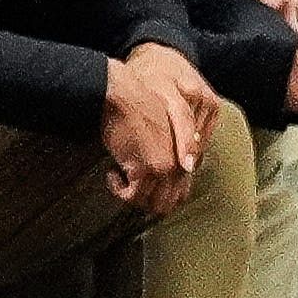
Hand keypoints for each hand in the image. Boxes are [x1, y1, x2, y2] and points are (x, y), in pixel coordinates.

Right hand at [100, 43, 216, 215]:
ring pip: (149, 203)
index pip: (181, 193)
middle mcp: (177, 166)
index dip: (163, 195)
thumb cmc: (138, 104)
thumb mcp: (164, 126)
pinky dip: (119, 190)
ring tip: (121, 180)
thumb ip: (172, 150)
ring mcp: (161, 169)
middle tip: (133, 188)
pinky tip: (112, 175)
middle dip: (148, 200)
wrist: (122, 94)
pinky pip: (130, 195)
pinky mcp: (142, 169)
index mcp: (185, 156)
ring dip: (133, 196)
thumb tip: (170, 172)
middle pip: (166, 203)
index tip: (145, 185)